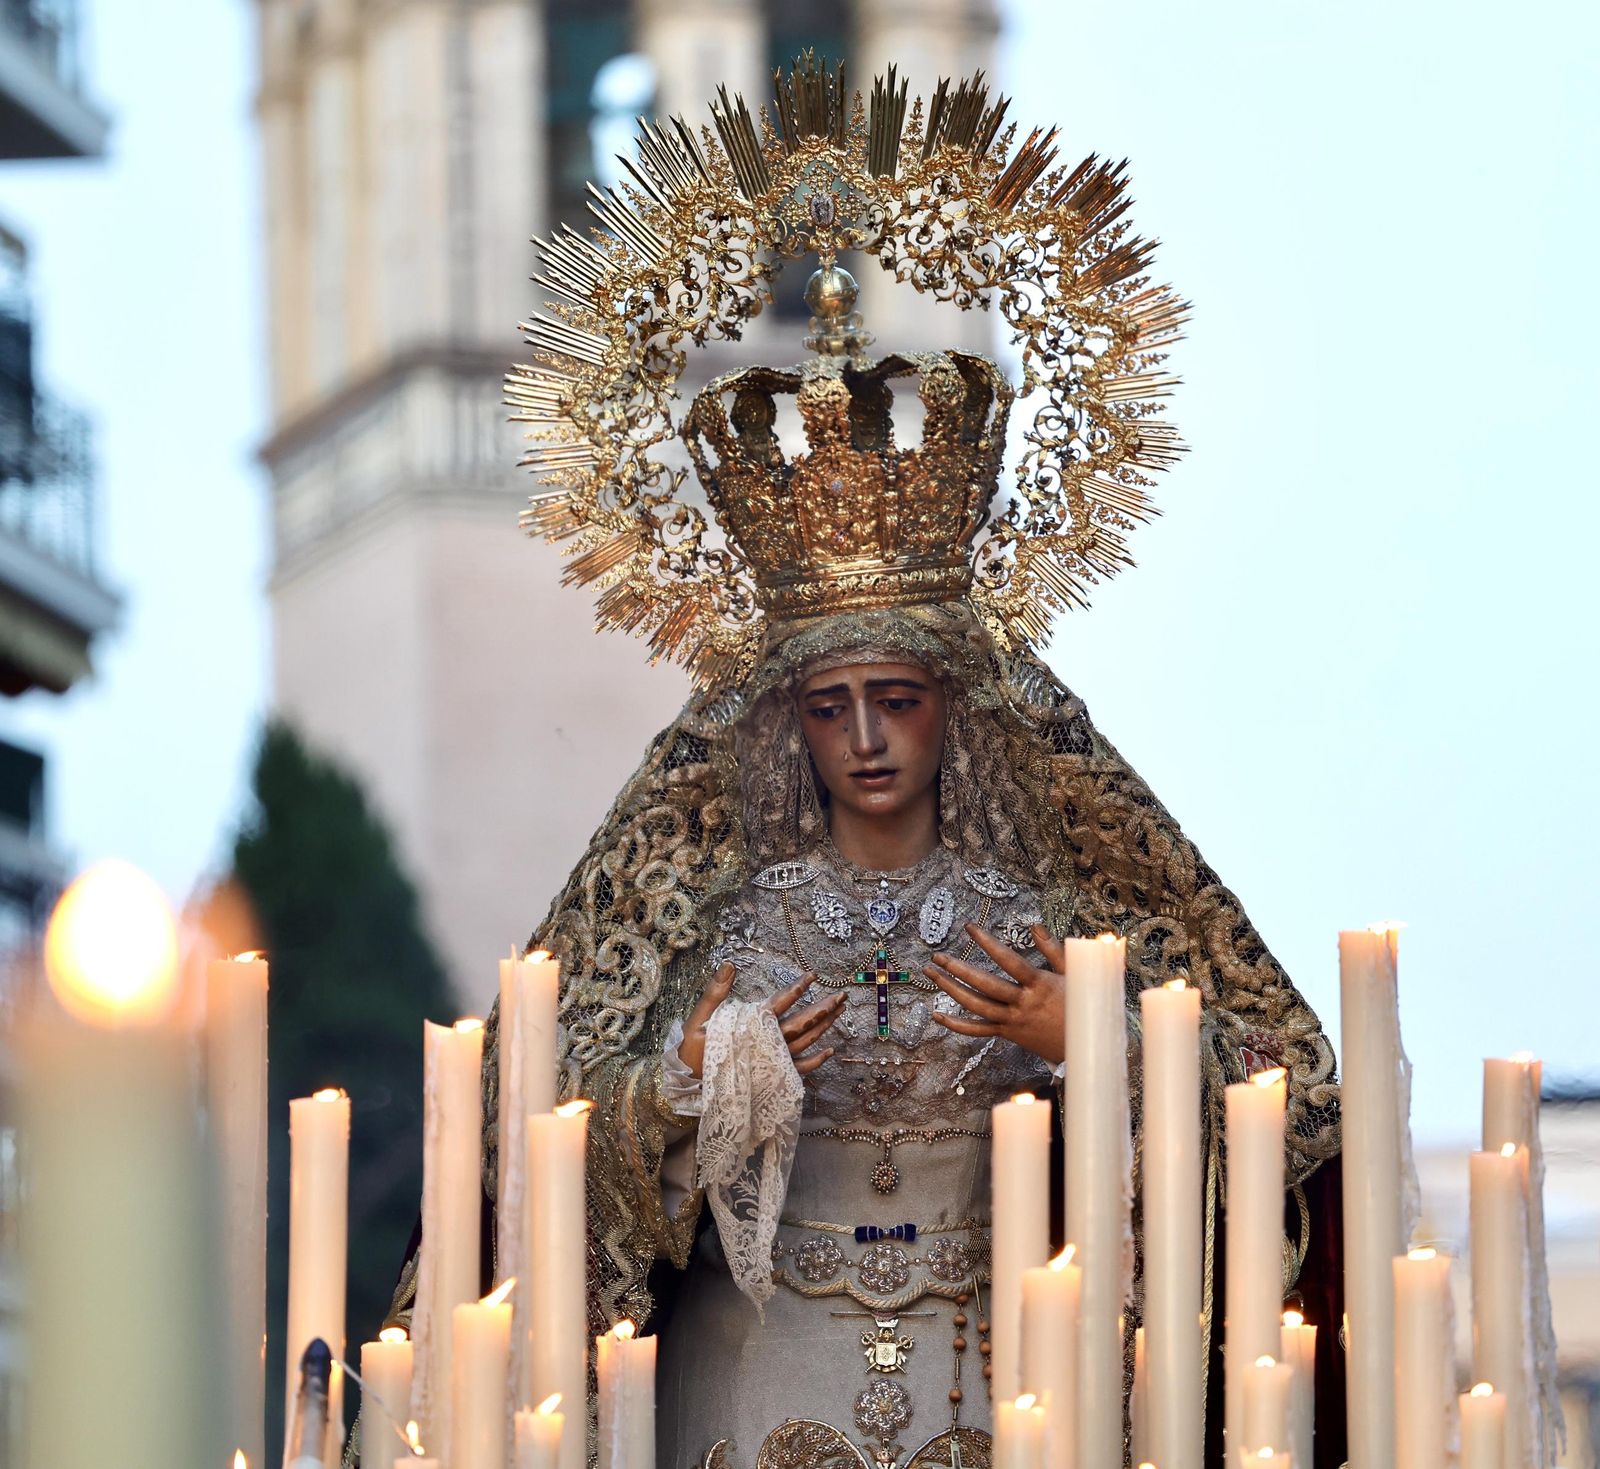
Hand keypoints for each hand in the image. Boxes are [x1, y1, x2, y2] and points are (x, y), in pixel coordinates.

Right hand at [677, 964, 843, 1078]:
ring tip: (839, 1013)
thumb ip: (716, 991)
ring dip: (824, 1028)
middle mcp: (767, 1045)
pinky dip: (816, 1062)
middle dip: (823, 1009)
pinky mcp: (772, 1077)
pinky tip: (830, 1051)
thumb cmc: (694, 1050)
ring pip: (804, 1044)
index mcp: (751, 1027)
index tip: (813, 975)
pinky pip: (799, 1070)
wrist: (689, 1085)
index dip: (796, 988)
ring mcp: (772, 1062)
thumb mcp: (700, 1018)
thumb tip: (730, 964)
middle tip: (842, 996)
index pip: (779, 1003)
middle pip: (801, 1024)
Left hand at [924, 925, 1066, 1066]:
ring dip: (951, 990)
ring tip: (932, 974)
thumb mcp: (1072, 974)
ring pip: (976, 1007)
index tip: (970, 928)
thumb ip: (1052, 949)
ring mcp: (1012, 1021)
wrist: (1085, 1046)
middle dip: (958, 970)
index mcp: (1039, 985)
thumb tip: (1034, 926)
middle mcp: (1022, 1003)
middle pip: (985, 985)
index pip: (1008, 961)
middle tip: (938, 956)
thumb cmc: (1080, 1005)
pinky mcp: (1007, 1034)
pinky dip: (957, 1025)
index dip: (988, 943)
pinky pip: (978, 1031)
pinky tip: (938, 1015)